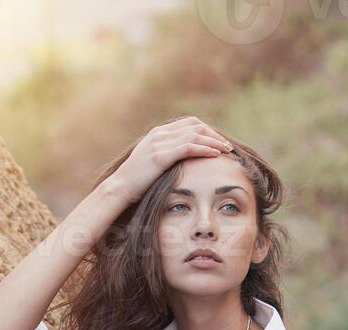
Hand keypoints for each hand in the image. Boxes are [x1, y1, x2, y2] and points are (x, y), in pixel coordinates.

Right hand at [114, 116, 233, 205]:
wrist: (120, 187)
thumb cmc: (137, 180)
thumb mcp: (152, 163)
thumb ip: (166, 155)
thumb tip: (183, 161)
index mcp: (158, 133)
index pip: (189, 123)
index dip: (207, 131)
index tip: (218, 142)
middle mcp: (160, 134)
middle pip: (195, 125)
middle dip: (214, 134)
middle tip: (227, 146)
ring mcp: (159, 143)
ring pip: (194, 135)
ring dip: (214, 141)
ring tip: (227, 150)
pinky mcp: (160, 156)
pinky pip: (188, 147)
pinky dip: (204, 149)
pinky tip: (215, 155)